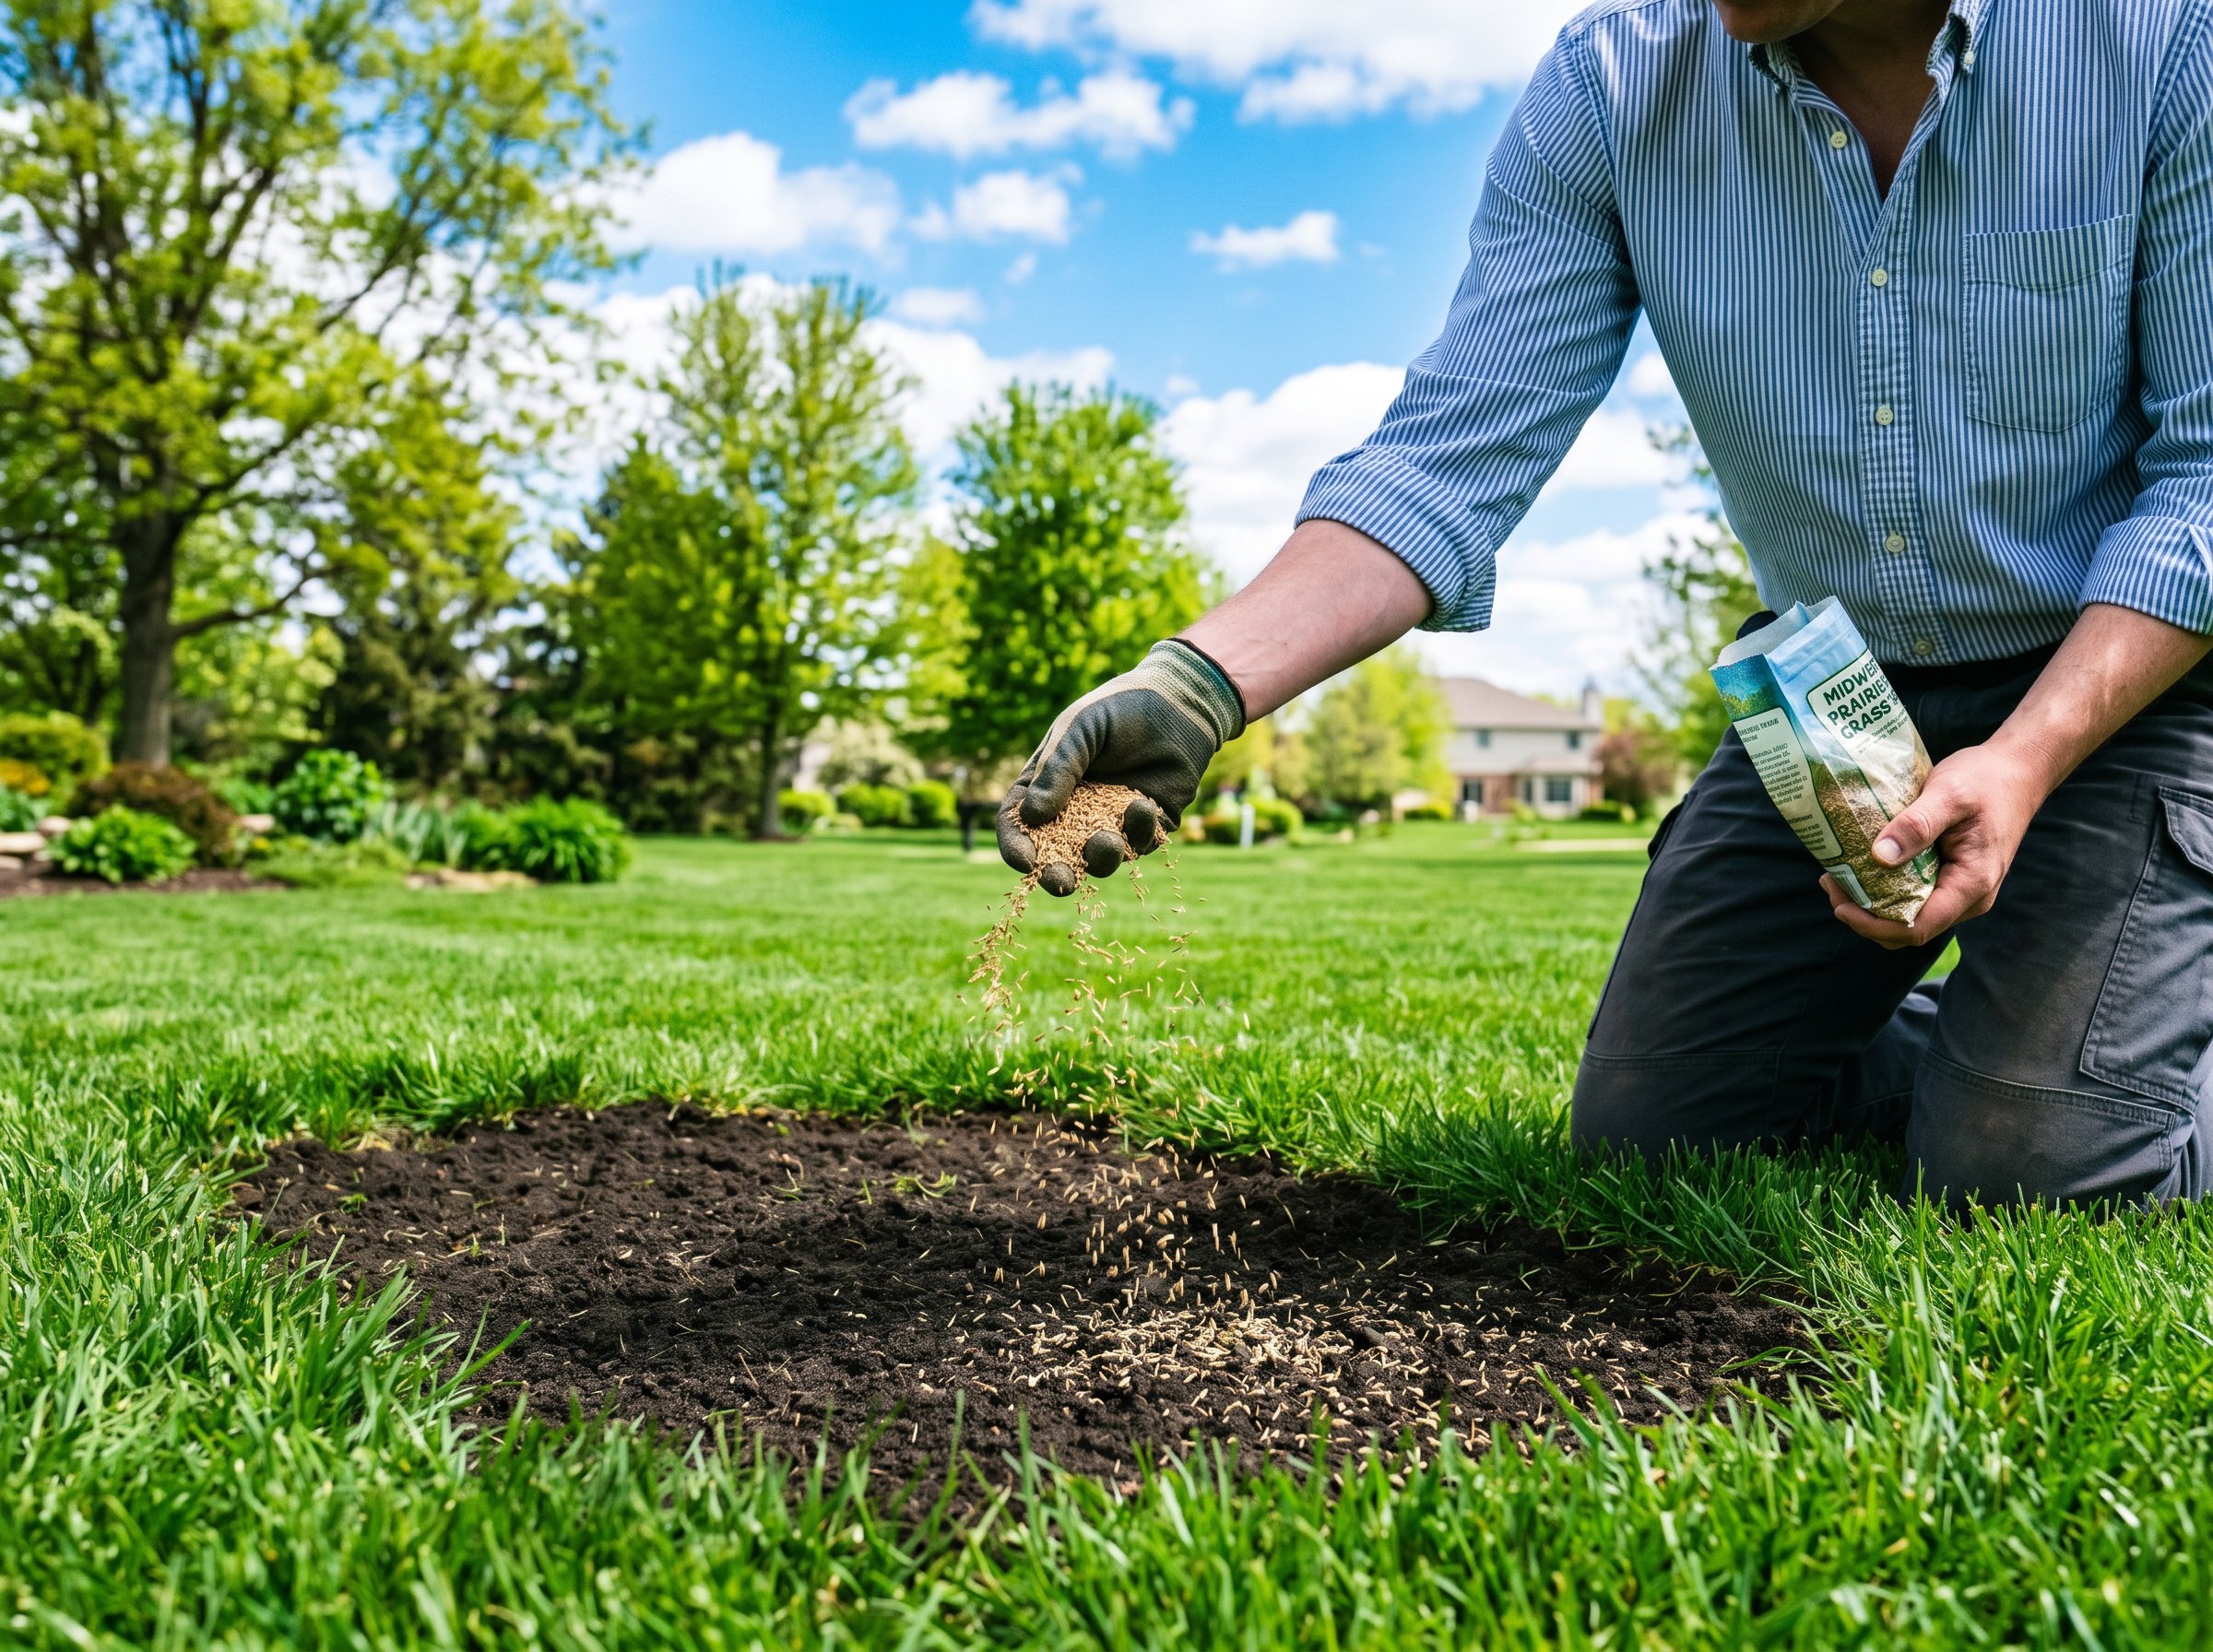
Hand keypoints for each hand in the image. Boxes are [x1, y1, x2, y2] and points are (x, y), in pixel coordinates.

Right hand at [997, 639, 1245, 894]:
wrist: (1177, 702)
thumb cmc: (1118, 708)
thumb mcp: (1079, 729)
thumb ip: (1057, 770)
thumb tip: (1032, 816)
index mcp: (1045, 785)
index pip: (1019, 823)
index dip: (1016, 846)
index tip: (1025, 860)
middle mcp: (1075, 810)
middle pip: (1055, 854)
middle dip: (1056, 873)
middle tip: (1061, 882)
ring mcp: (1111, 821)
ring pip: (1099, 859)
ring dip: (1101, 857)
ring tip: (1108, 840)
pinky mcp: (1148, 826)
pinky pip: (1139, 844)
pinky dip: (1139, 833)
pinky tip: (1143, 806)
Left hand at [1822, 740, 2056, 948]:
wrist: (2017, 771)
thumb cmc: (1985, 780)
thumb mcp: (1949, 794)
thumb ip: (1917, 825)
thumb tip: (1880, 856)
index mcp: (1972, 884)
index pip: (1917, 928)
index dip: (1873, 924)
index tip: (1840, 904)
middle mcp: (1968, 898)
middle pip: (1908, 929)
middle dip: (1865, 916)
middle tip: (1831, 883)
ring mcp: (1961, 891)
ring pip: (1909, 916)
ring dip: (1871, 905)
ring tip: (1837, 877)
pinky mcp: (1951, 879)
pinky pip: (1914, 897)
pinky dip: (1884, 890)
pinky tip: (1860, 867)